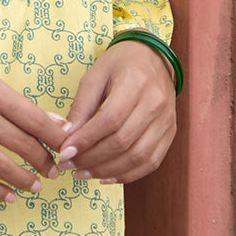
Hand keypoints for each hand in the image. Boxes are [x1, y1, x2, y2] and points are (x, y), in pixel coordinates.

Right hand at [0, 55, 68, 204]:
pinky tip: (8, 196)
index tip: (68, 146)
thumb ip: (15, 102)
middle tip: (55, 170)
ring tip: (36, 186)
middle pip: (25, 147)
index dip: (58, 138)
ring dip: (25, 180)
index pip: (37, 121)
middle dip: (46, 162)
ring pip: (3, 168)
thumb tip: (50, 122)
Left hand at [57, 42, 176, 182]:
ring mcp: (166, 120)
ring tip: (83, 174)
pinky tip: (106, 177)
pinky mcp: (170, 132)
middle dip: (92, 158)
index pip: (110, 119)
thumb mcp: (94, 76)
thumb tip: (66, 137)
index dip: (86, 139)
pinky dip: (128, 175)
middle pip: (123, 141)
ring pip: (138, 156)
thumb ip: (81, 107)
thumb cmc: (119, 65)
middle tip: (69, 165)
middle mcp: (155, 103)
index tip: (65, 152)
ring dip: (108, 170)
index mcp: (136, 82)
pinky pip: (151, 162)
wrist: (153, 58)